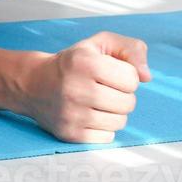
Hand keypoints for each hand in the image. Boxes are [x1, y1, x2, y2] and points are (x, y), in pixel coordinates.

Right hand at [19, 32, 150, 143]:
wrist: (33, 83)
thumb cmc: (73, 63)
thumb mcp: (100, 43)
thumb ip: (132, 49)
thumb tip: (147, 77)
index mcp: (85, 62)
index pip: (132, 79)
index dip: (126, 76)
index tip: (110, 74)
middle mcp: (76, 88)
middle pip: (128, 103)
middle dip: (122, 95)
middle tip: (105, 89)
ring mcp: (71, 114)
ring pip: (120, 122)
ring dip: (115, 112)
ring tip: (98, 102)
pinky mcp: (69, 134)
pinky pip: (107, 137)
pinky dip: (104, 127)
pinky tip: (90, 115)